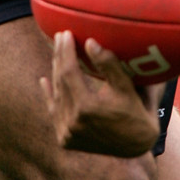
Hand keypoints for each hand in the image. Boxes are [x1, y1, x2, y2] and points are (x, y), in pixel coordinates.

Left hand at [39, 31, 163, 157]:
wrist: (136, 147)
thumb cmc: (135, 111)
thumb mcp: (126, 87)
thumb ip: (109, 64)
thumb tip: (90, 42)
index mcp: (87, 108)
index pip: (69, 72)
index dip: (66, 51)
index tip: (65, 33)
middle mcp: (73, 123)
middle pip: (60, 81)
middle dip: (59, 56)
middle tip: (59, 36)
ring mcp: (67, 133)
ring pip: (57, 95)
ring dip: (56, 72)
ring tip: (57, 52)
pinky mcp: (65, 140)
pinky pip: (54, 112)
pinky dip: (49, 95)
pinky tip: (44, 79)